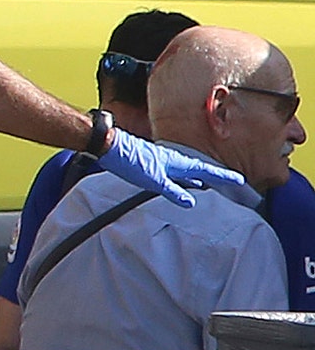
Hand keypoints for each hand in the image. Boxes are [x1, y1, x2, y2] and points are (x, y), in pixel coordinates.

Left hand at [96, 129, 245, 206]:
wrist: (110, 147)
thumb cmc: (130, 161)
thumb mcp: (153, 181)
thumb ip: (172, 192)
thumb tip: (191, 202)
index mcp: (178, 162)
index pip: (206, 170)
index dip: (223, 176)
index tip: (240, 179)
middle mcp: (174, 159)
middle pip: (200, 169)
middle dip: (216, 176)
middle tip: (231, 182)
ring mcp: (164, 160)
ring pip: (188, 170)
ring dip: (200, 176)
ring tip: (209, 184)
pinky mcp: (153, 163)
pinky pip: (176, 171)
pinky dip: (184, 177)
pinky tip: (181, 182)